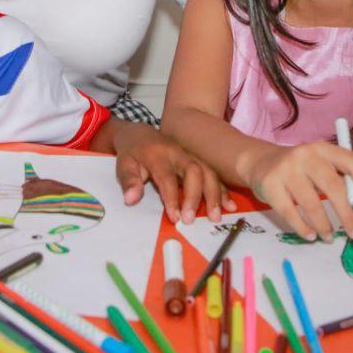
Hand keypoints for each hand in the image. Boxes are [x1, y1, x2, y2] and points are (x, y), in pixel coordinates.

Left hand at [113, 123, 233, 224]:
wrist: (140, 133)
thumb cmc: (132, 152)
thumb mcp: (123, 164)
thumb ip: (129, 181)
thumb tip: (131, 200)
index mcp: (158, 155)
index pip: (167, 177)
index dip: (172, 198)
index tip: (174, 218)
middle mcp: (178, 153)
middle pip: (194, 171)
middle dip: (196, 196)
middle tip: (191, 219)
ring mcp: (190, 156)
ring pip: (208, 171)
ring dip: (214, 194)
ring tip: (216, 216)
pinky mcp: (197, 160)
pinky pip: (213, 174)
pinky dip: (222, 190)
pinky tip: (229, 205)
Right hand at [244, 142, 352, 242]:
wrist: (260, 162)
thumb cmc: (300, 168)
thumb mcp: (321, 165)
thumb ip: (342, 179)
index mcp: (324, 149)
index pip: (352, 163)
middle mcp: (305, 155)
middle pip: (333, 186)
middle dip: (347, 214)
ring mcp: (285, 169)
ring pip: (311, 204)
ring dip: (324, 225)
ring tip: (329, 237)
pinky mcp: (269, 184)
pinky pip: (289, 212)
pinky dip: (302, 228)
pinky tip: (310, 235)